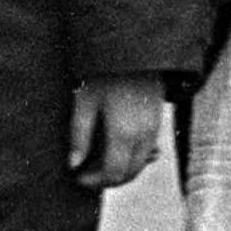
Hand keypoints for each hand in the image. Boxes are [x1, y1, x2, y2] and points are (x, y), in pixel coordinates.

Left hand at [71, 71, 167, 190]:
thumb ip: (79, 136)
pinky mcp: (157, 122)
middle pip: (129, 173)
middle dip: (106, 179)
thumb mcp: (84, 102)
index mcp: (124, 134)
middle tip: (84, 174)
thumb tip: (73, 165)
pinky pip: (147, 151)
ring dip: (120, 170)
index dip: (93, 180)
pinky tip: (115, 152)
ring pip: (140, 164)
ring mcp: (154, 130)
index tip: (76, 176)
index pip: (113, 173)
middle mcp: (144, 136)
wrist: (133, 50)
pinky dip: (132, 158)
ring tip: (95, 163)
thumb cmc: (103, 73)